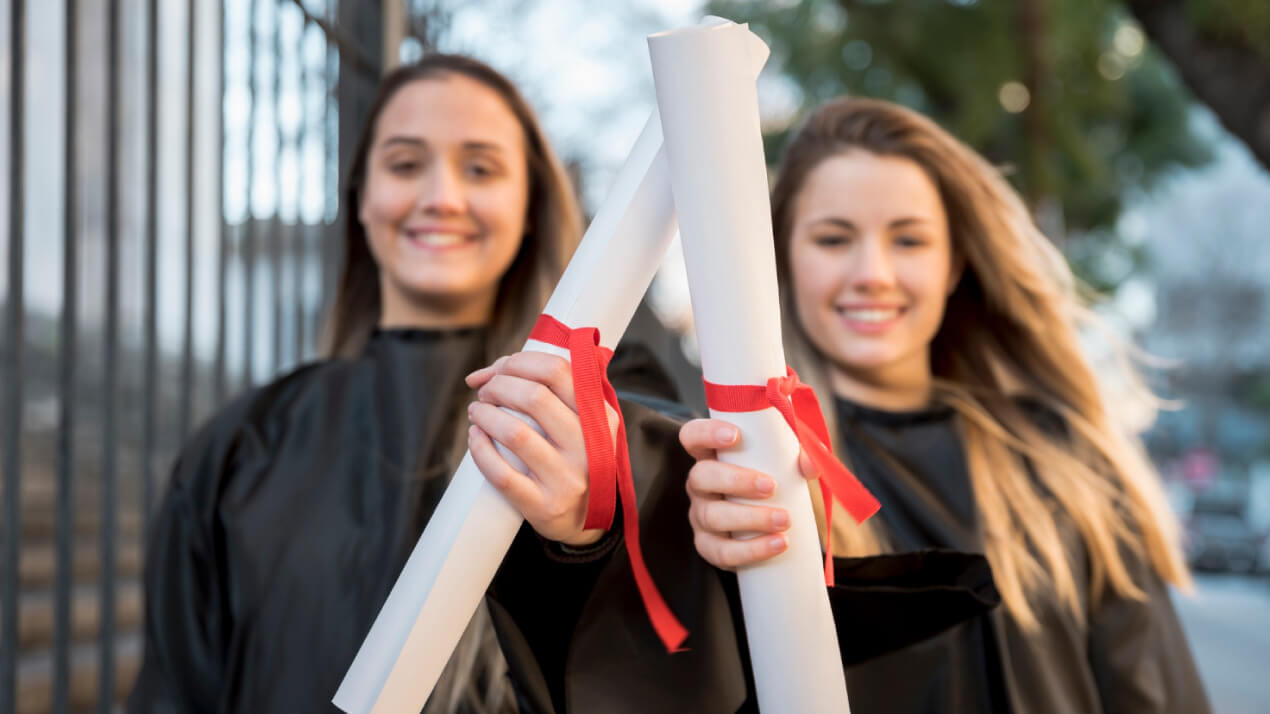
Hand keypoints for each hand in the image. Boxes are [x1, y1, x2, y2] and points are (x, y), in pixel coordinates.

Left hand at [465, 352, 618, 546]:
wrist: (586, 519)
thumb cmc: (572, 457)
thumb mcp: (580, 422)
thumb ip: (547, 389)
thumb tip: (484, 373)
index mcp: (600, 417)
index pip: (557, 370)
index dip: (519, 362)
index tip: (500, 370)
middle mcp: (589, 446)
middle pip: (534, 396)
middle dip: (499, 386)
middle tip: (486, 393)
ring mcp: (567, 478)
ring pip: (515, 433)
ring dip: (485, 414)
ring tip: (477, 412)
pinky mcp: (543, 505)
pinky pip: (501, 474)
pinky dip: (480, 449)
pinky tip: (475, 437)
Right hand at [679, 418, 817, 569]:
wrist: (769, 526)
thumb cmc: (773, 480)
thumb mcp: (783, 461)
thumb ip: (798, 454)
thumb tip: (811, 465)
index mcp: (711, 455)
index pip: (693, 436)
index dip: (706, 433)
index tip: (736, 436)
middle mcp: (700, 485)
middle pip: (701, 476)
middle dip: (736, 480)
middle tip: (771, 486)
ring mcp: (700, 516)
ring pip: (712, 516)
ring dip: (751, 518)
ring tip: (785, 520)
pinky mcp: (709, 546)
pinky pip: (722, 551)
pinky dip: (752, 550)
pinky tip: (777, 544)